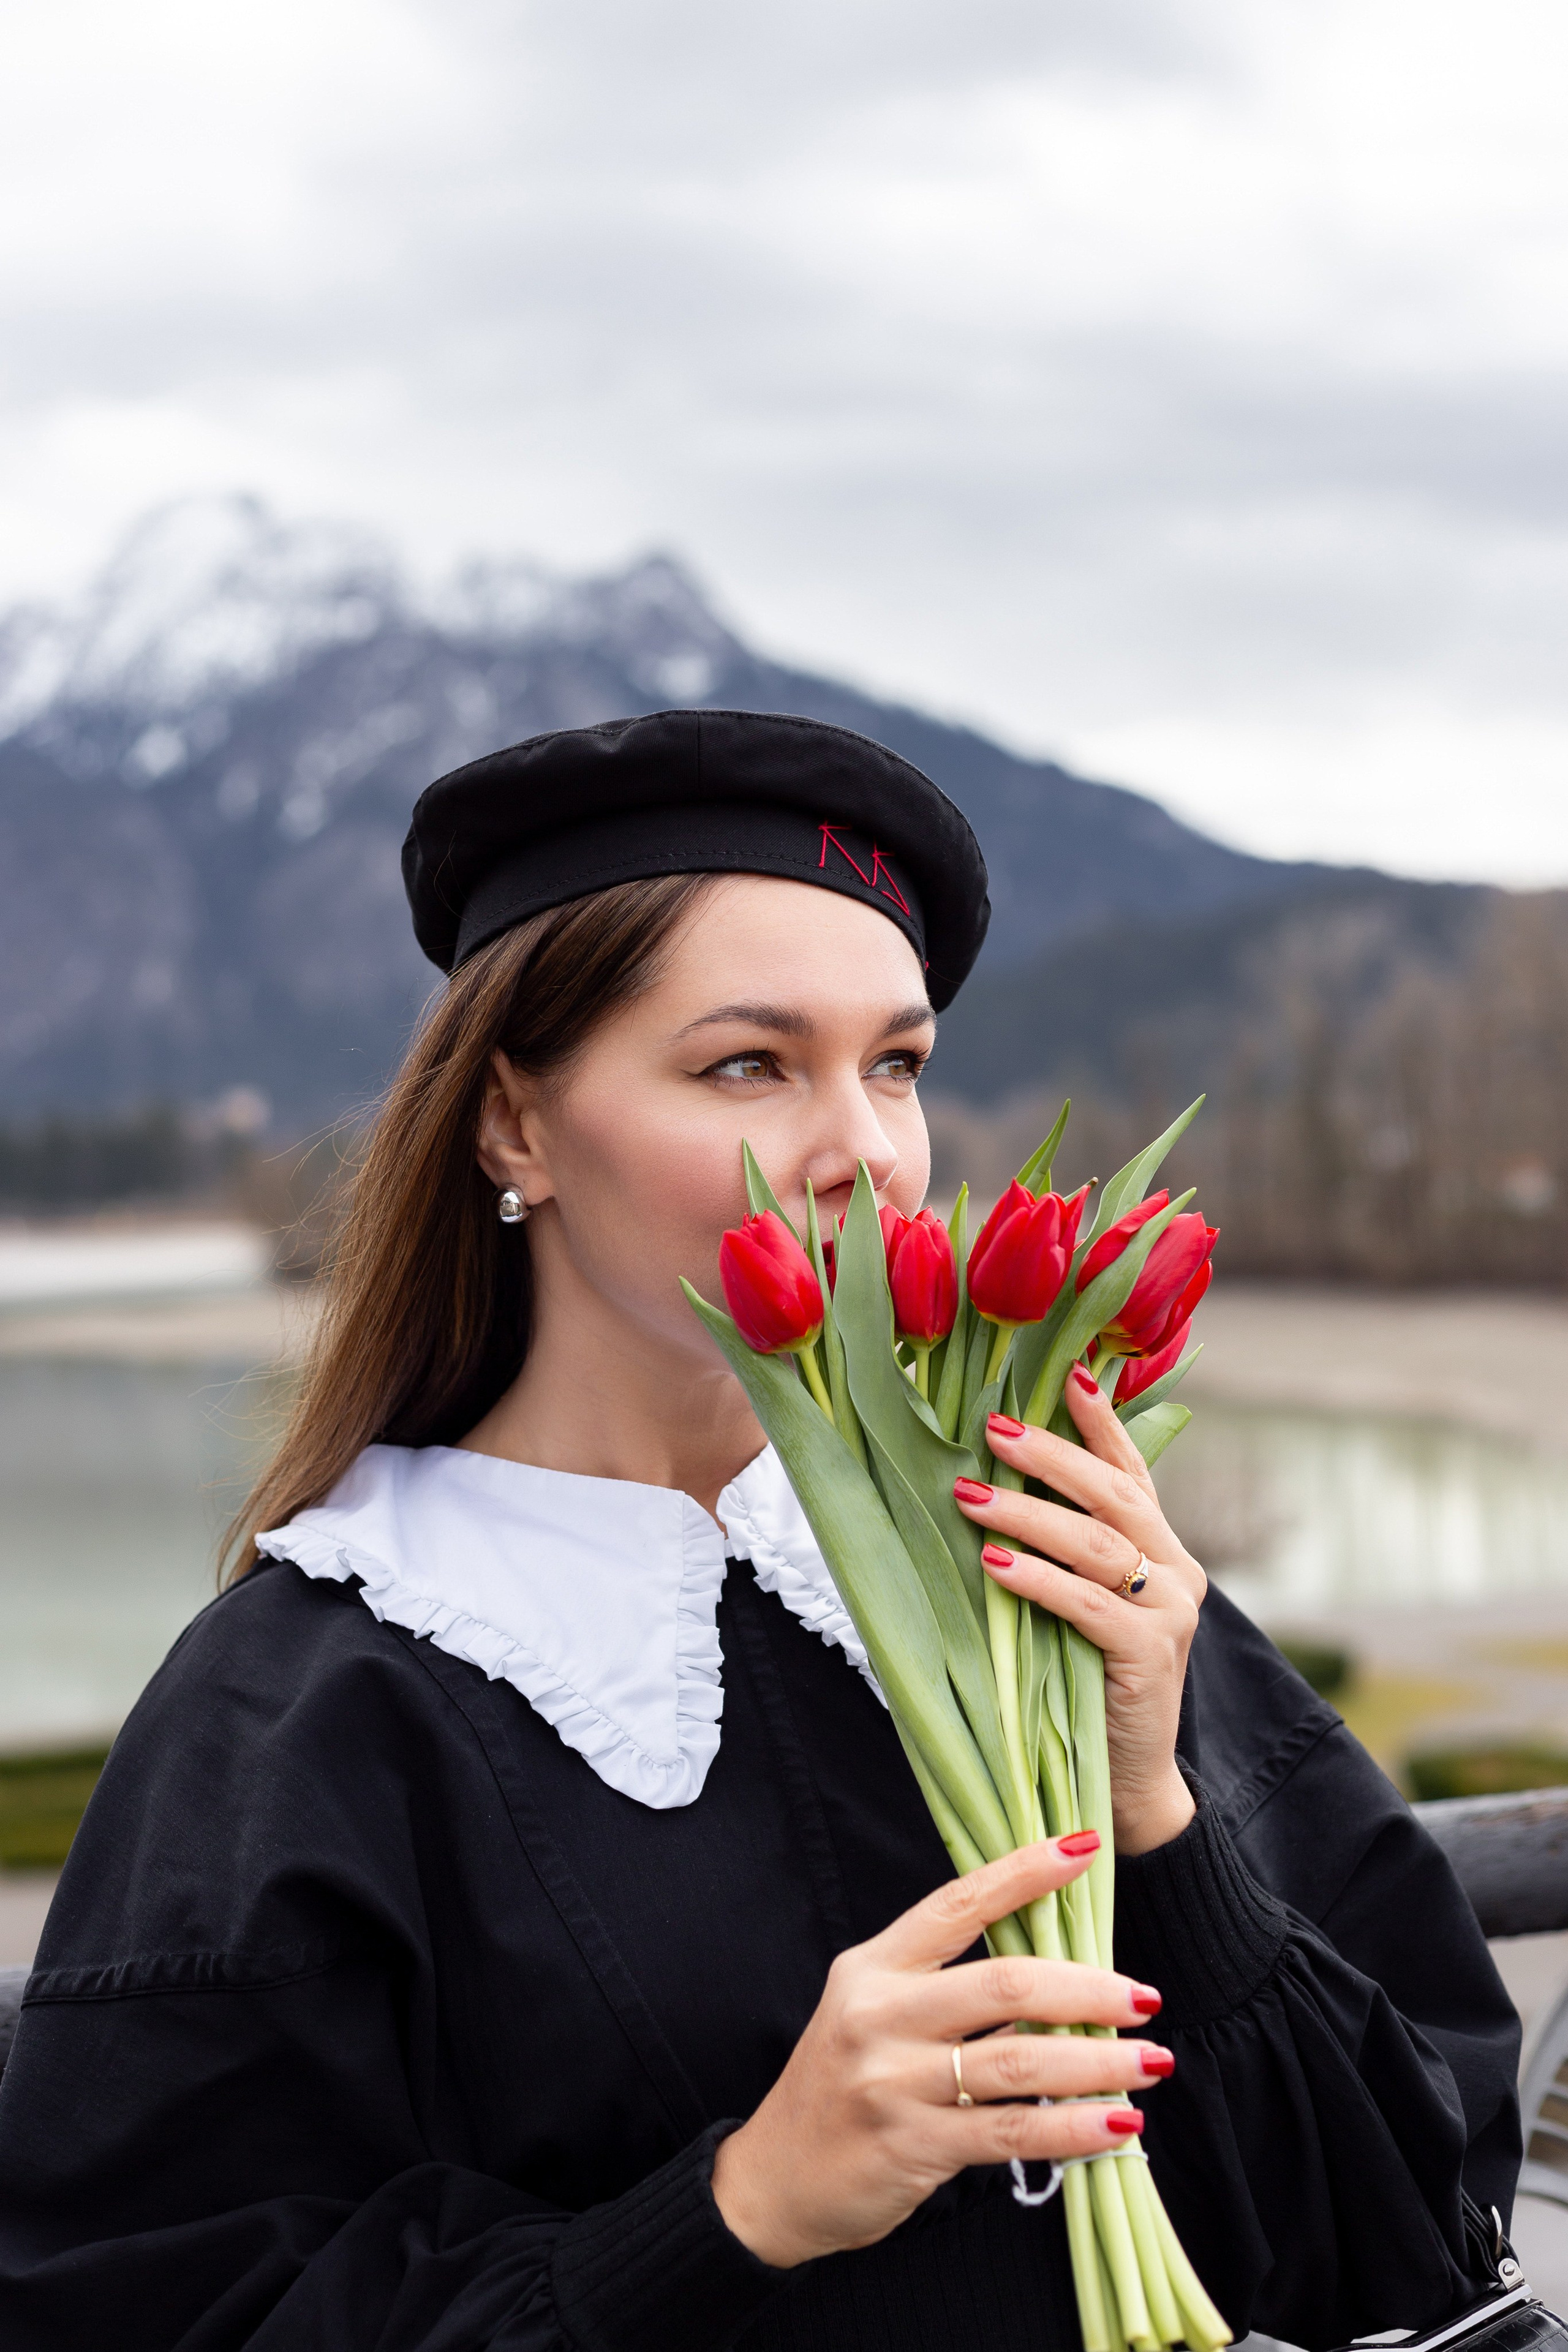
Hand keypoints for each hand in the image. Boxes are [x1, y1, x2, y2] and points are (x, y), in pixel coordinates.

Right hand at [710, 1836, 1170, 2269]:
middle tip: (1144, 1998)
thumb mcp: (877, 2016)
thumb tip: (1056, 1985)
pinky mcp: (910, 2146)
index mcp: (873, 1966)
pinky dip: (1072, 2128)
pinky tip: (1116, 2127)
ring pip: (1019, 2061)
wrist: (775, 2179)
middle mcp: (878, 2013)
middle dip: (1088, 1989)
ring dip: (1098, 2062)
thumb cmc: (842, 2086)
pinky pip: (1011, 2133)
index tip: (1084, 1848)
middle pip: (1004, 1983)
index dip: (1024, 1872)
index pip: (958, 1902)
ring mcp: (891, 2081)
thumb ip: (949, 1993)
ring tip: (1151, 2062)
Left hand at [952, 1370, 1204, 1856]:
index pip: (1131, 1472)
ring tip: (969, 1496)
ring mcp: (1171, 1612)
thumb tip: (994, 1484)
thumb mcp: (1082, 1606)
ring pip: (1096, 1543)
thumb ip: (1066, 1553)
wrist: (1126, 1782)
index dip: (1101, 1422)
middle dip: (1050, 1455)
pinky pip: (1087, 1603)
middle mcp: (1178, 1572)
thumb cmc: (1089, 1686)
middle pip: (1113, 1495)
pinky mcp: (1150, 1654)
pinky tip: (995, 1563)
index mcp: (1164, 1551)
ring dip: (1027, 1513)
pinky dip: (1038, 1579)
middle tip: (991, 1428)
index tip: (1069, 1374)